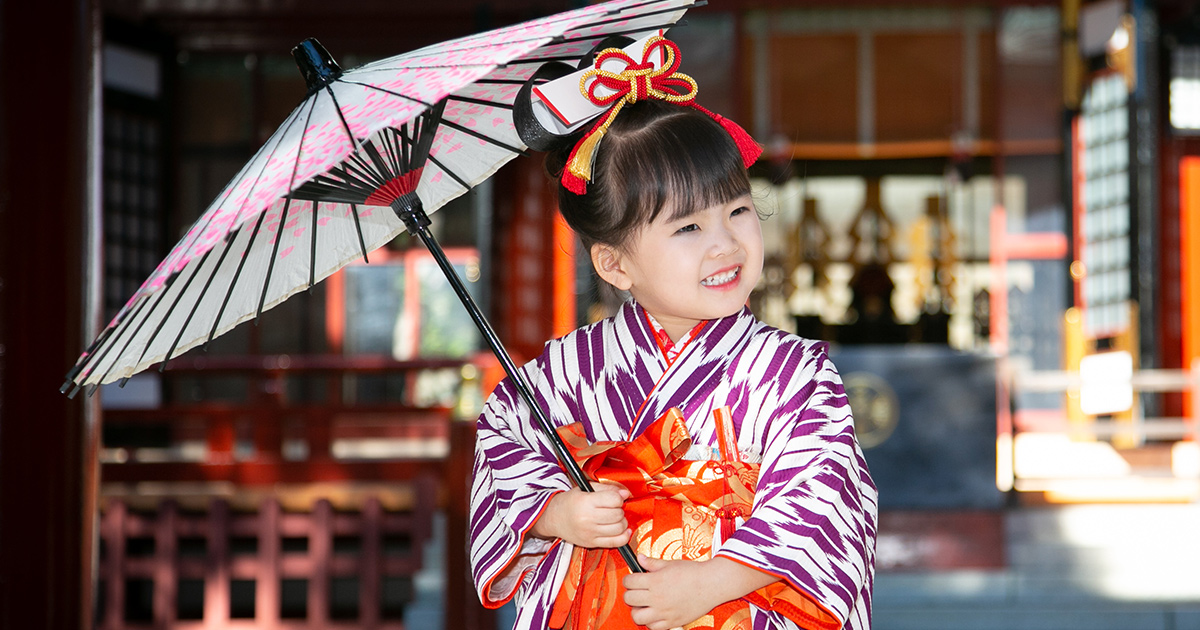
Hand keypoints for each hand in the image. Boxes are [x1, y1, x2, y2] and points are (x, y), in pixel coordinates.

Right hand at [530, 482, 631, 548]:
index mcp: (585, 502)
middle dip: (620, 510)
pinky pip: (615, 543)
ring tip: (616, 518)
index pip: (614, 500)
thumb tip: (626, 494)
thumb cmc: (569, 502)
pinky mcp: (591, 543)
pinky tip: (622, 530)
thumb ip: (607, 489)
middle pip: (618, 515)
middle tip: (614, 508)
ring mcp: (589, 533)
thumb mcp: (585, 488)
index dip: (618, 498)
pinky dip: (624, 537)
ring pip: (619, 529)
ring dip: (622, 522)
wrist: (553, 518)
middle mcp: (587, 519)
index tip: (615, 498)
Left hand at [623, 554, 779, 629]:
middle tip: (637, 592)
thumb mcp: (670, 564)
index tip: (633, 580)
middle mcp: (657, 597)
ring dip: (637, 611)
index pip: (629, 581)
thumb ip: (652, 563)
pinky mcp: (672, 621)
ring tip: (643, 605)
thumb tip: (640, 558)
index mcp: (655, 580)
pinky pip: (653, 627)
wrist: (711, 584)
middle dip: (630, 594)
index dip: (628, 579)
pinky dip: (651, 622)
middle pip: (630, 599)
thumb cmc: (693, 572)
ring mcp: (664, 611)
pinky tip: (655, 614)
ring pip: (637, 617)